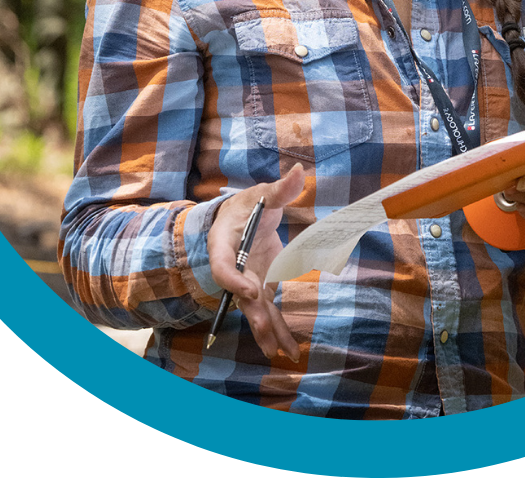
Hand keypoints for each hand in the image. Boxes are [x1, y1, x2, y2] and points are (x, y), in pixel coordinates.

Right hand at [206, 163, 305, 361]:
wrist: (240, 218)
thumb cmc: (247, 205)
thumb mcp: (262, 193)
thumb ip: (281, 189)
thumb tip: (300, 172)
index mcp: (224, 245)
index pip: (224, 267)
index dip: (235, 280)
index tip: (253, 289)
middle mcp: (234, 269)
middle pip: (240, 295)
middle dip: (252, 313)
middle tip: (263, 326)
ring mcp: (247, 282)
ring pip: (255, 311)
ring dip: (267, 331)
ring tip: (280, 352)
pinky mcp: (261, 288)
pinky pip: (268, 312)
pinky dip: (278, 329)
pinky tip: (290, 349)